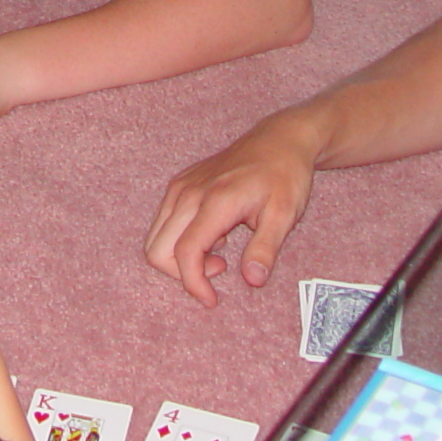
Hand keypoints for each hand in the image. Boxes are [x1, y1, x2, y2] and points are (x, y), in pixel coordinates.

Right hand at [143, 107, 323, 305]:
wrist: (279, 139)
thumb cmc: (285, 175)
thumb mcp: (284, 214)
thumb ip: (265, 249)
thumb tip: (252, 280)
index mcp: (215, 201)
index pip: (185, 252)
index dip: (193, 284)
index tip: (212, 300)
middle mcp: (189, 193)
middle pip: (157, 249)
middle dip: (182, 273)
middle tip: (221, 269)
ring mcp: (181, 186)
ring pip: (156, 237)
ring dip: (180, 257)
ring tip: (220, 252)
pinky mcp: (180, 184)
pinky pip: (164, 222)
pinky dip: (181, 239)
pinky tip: (215, 234)